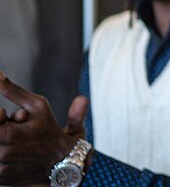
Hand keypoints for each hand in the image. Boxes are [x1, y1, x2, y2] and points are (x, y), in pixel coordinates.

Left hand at [0, 70, 82, 184]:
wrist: (66, 163)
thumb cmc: (51, 130)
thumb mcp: (38, 105)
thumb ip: (12, 90)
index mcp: (10, 134)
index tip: (4, 115)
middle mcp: (3, 153)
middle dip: (1, 127)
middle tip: (12, 126)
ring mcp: (1, 168)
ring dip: (1, 141)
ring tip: (15, 140)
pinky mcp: (1, 178)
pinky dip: (1, 154)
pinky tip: (14, 151)